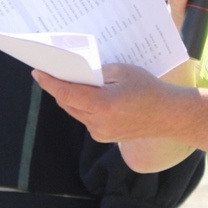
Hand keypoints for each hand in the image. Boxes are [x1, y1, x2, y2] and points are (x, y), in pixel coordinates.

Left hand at [32, 63, 173, 142]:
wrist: (170, 116)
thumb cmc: (148, 89)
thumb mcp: (121, 71)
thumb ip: (96, 73)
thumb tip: (77, 73)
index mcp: (102, 105)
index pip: (66, 93)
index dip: (49, 82)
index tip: (38, 71)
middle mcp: (98, 123)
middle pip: (67, 103)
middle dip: (58, 87)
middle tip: (51, 70)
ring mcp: (100, 133)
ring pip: (75, 111)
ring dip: (70, 96)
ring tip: (67, 79)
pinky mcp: (104, 136)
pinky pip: (86, 118)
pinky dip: (82, 105)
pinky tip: (85, 93)